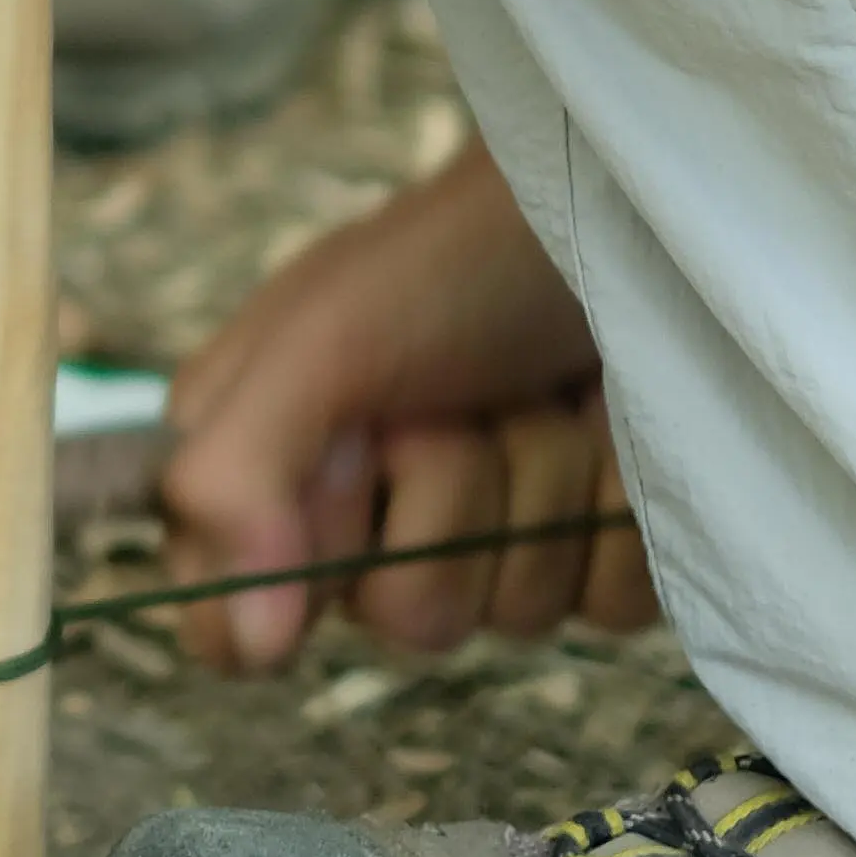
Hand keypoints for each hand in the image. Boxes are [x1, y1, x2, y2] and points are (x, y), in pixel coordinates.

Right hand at [158, 134, 652, 669]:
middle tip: (458, 399)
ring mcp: (487, 540)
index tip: (352, 476)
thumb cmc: (456, 254)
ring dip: (545, 487)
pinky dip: (616, 512)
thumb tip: (247, 645)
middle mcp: (372, 520)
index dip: (299, 574)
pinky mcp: (588, 551)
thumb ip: (237, 477)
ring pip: (514, 614)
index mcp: (270, 471)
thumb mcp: (319, 339)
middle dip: (453, 496)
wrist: (621, 211)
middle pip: (403, 621)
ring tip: (541, 393)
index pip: (234, 629)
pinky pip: (604, 605)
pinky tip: (611, 430)